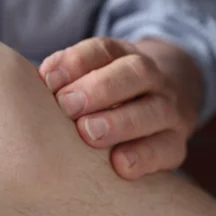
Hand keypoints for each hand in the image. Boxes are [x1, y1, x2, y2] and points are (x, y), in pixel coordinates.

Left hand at [39, 37, 201, 178]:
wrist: (160, 103)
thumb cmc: (101, 97)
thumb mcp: (83, 78)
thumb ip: (61, 80)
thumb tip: (39, 82)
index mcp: (121, 56)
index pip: (102, 50)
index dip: (75, 62)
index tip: (48, 79)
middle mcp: (151, 78)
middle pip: (135, 73)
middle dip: (100, 88)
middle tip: (68, 106)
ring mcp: (169, 110)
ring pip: (155, 110)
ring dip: (120, 122)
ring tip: (90, 134)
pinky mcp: (175, 144)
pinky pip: (168, 149)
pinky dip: (144, 157)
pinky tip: (120, 165)